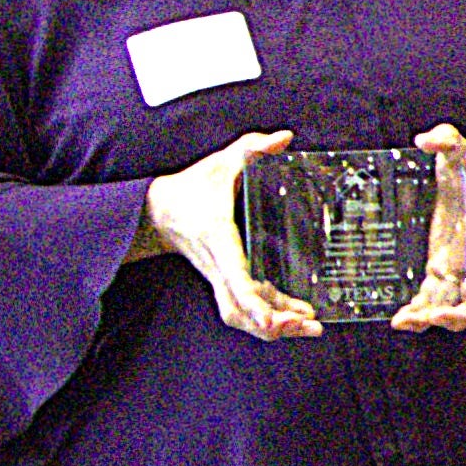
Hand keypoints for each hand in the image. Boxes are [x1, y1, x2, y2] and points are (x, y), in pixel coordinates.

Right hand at [144, 131, 321, 341]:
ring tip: (308, 326)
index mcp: (218, 236)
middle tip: (307, 324)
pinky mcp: (222, 281)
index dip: (252, 299)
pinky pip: (242, 308)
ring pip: (239, 314)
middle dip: (271, 323)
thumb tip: (283, 138)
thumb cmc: (192, 186)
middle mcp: (217, 264)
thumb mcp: (221, 161)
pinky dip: (266, 317)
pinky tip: (294, 318)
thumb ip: (252, 147)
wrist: (158, 208)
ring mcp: (218, 276)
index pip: (234, 274)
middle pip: (238, 308)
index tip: (270, 317)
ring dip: (271, 327)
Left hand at [384, 128, 465, 333]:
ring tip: (403, 322)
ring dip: (431, 319)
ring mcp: (455, 266)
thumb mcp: (461, 146)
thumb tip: (427, 140)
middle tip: (430, 317)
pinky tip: (400, 320)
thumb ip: (447, 138)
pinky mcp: (440, 268)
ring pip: (450, 305)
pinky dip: (419, 312)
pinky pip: (431, 298)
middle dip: (454, 314)